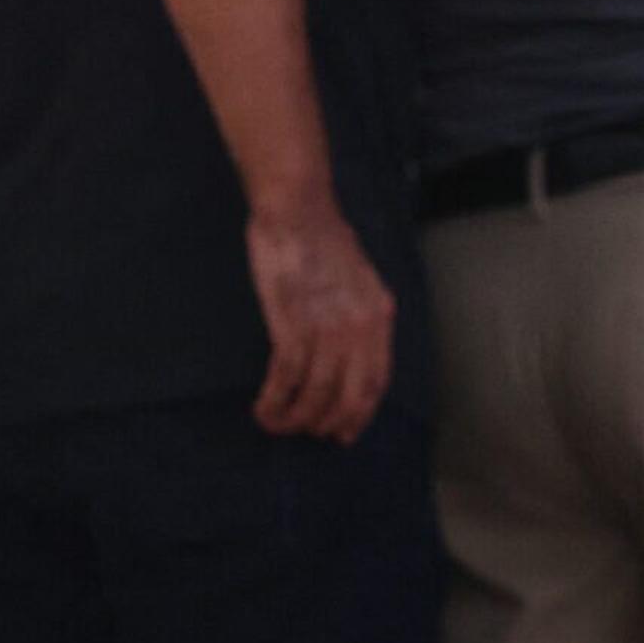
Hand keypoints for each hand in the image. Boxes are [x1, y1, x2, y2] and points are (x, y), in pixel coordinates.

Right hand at [247, 203, 393, 442]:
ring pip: (315, 393)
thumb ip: (360, 315)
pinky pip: (286, 378)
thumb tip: (351, 352)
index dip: (361, 413)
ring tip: (277, 424)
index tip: (344, 432)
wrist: (298, 209)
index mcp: (379, 315)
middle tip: (309, 433)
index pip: (378, 381)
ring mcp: (327, 327)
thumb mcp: (361, 279)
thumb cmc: (323, 239)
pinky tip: (263, 409)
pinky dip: (274, 401)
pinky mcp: (293, 324)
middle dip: (328, 423)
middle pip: (350, 396)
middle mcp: (360, 327)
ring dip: (295, 418)